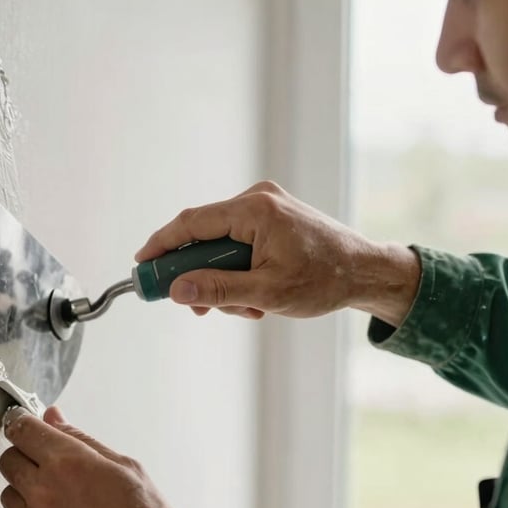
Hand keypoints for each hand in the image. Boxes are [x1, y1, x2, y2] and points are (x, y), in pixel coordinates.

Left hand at [0, 406, 197, 507]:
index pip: (22, 429)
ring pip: (10, 495)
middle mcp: (43, 492)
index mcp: (68, 463)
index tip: (27, 427)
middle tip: (52, 466)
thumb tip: (54, 419)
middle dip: (26, 456)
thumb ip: (82, 440)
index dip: (23, 424)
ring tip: (63, 502)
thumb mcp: (126, 468)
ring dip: (27, 492)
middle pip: (8, 460)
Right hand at [136, 181, 420, 327]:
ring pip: (221, 246)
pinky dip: (240, 273)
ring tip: (249, 308)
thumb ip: (217, 290)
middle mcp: (258, 200)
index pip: (191, 223)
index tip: (142, 264)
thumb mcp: (266, 292)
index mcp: (255, 210)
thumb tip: (177, 291)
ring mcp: (266, 208)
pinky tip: (258, 296)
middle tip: (197, 307)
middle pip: (204, 236)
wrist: (366, 272)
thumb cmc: (324, 280)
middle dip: (200, 276)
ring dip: (225, 281)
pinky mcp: (273, 219)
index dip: (162, 245)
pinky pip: (239, 245)